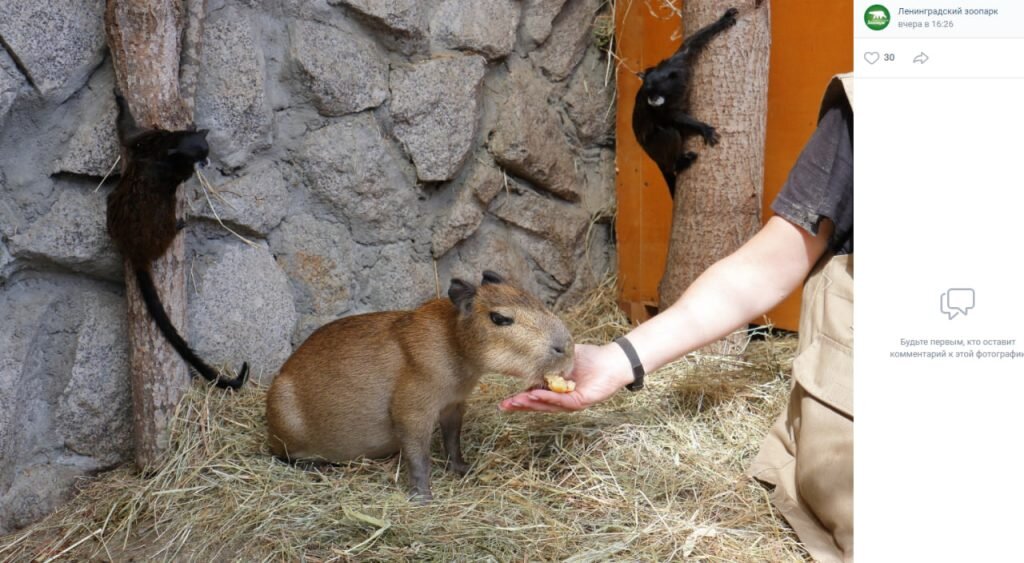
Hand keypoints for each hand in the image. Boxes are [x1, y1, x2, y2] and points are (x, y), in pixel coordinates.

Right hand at [498, 343, 635, 412]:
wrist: (613, 360)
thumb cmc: (592, 358)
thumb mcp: (564, 357)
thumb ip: (548, 358)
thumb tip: (529, 350)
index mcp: (557, 390)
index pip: (535, 396)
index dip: (520, 399)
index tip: (504, 401)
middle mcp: (563, 399)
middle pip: (538, 405)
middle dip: (521, 405)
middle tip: (504, 406)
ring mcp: (572, 402)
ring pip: (548, 405)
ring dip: (531, 403)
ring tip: (516, 400)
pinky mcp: (581, 401)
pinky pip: (562, 401)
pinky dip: (548, 398)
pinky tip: (535, 394)